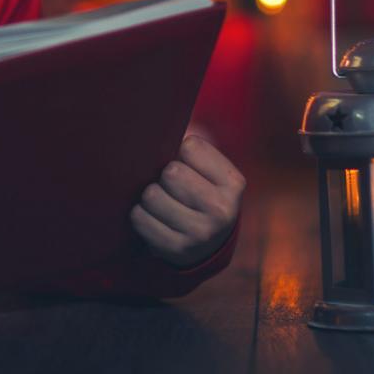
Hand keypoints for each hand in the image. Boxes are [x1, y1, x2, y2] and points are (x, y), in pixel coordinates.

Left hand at [130, 133, 246, 267]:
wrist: (208, 246)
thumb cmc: (203, 193)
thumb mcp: (211, 171)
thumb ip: (193, 146)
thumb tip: (160, 123)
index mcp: (233, 183)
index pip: (190, 147)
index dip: (181, 152)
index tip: (187, 164)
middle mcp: (222, 211)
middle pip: (170, 172)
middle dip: (164, 175)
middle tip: (170, 185)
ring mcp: (200, 233)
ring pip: (151, 195)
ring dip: (150, 195)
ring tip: (161, 201)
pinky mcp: (176, 249)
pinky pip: (139, 218)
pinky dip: (140, 214)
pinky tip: (154, 218)